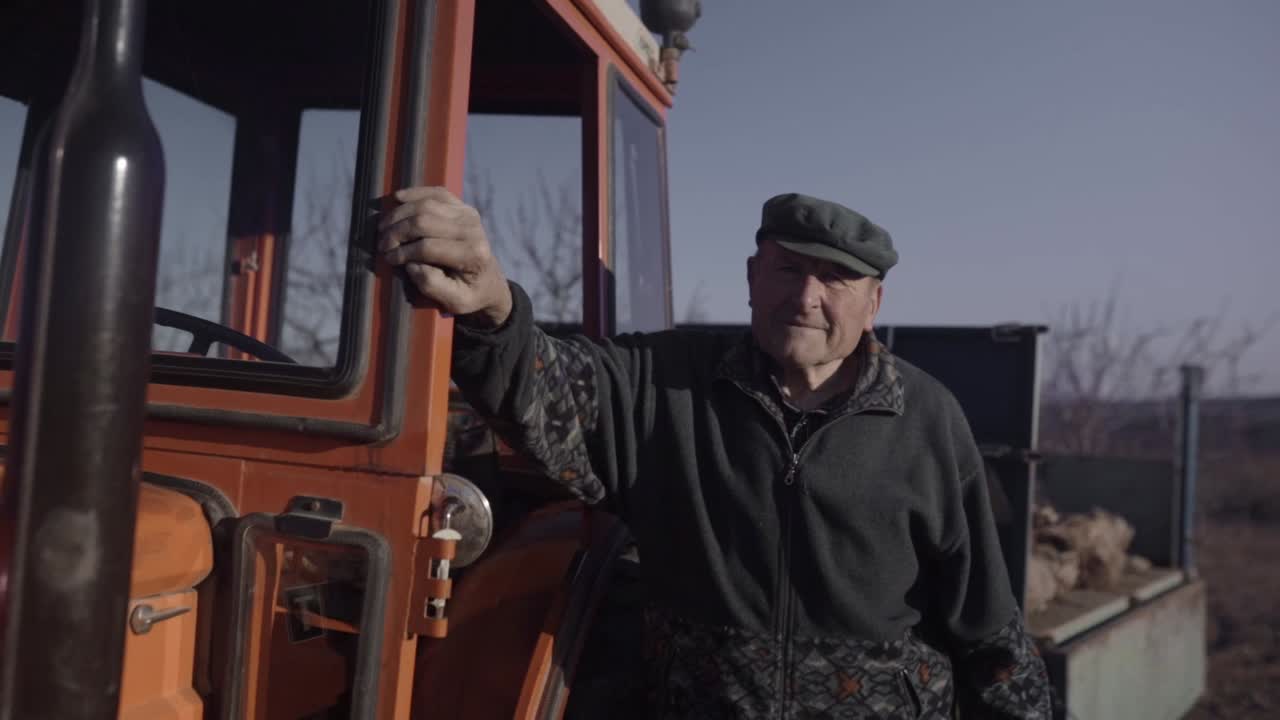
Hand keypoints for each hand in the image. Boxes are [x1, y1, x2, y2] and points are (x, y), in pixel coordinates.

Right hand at [378, 186, 512, 326]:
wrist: (490, 282)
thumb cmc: (470, 293)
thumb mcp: (455, 302)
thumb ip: (432, 285)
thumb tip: (411, 264)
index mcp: (472, 254)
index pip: (427, 247)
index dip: (402, 252)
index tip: (388, 259)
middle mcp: (472, 229)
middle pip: (424, 221)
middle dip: (396, 232)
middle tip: (381, 244)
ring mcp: (468, 214)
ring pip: (426, 205)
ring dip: (399, 214)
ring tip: (384, 228)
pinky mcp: (463, 207)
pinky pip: (436, 193)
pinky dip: (414, 193)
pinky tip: (397, 198)